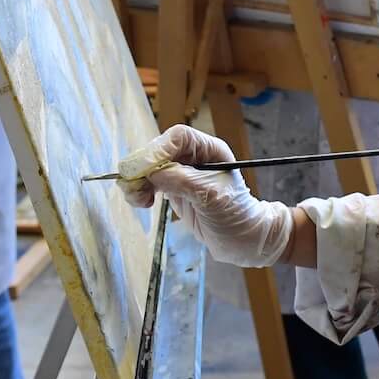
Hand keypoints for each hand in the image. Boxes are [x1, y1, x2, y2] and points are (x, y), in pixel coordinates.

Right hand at [116, 124, 293, 266]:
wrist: (243, 241)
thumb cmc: (237, 216)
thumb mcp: (211, 197)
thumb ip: (181, 180)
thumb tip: (150, 173)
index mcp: (209, 150)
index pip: (178, 138)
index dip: (159, 150)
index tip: (146, 170)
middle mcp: (193, 158)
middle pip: (157, 151)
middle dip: (143, 167)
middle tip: (135, 187)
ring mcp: (181, 173)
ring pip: (147, 167)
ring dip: (137, 181)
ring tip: (139, 200)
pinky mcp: (172, 189)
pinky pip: (147, 183)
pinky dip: (138, 191)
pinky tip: (142, 203)